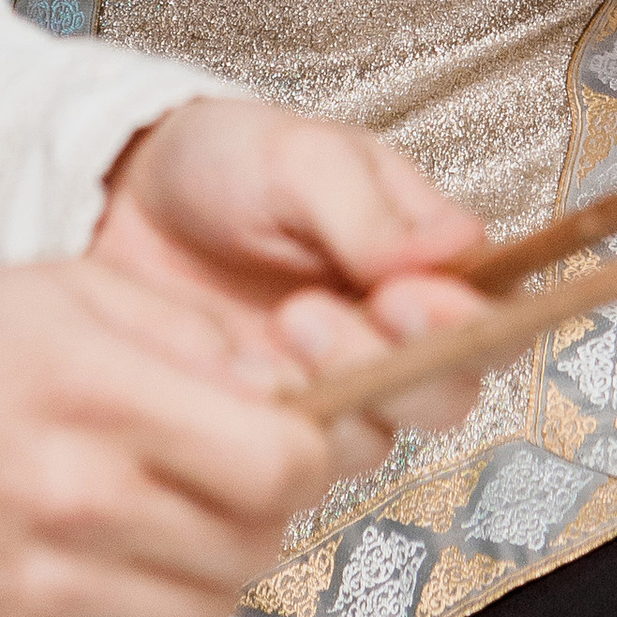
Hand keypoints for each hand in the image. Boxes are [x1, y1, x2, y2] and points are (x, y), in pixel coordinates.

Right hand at [0, 256, 422, 616]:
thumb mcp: (69, 291)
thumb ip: (191, 332)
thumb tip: (285, 386)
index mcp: (99, 398)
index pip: (279, 460)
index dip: (311, 446)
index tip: (294, 429)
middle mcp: (81, 503)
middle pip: (259, 535)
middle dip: (265, 499)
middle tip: (228, 465)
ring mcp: (51, 591)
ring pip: (216, 603)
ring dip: (219, 559)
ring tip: (171, 510)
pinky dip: (162, 611)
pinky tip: (126, 560)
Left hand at [92, 100, 487, 416]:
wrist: (118, 202)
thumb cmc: (223, 162)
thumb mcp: (300, 157)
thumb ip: (373, 208)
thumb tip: (452, 252)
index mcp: (428, 265)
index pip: (498, 320)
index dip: (467, 326)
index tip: (405, 296)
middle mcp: (393, 338)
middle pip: (448, 394)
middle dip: (394, 366)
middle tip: (315, 314)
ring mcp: (333, 392)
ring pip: (375, 436)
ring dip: (329, 393)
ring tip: (270, 330)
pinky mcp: (269, 431)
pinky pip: (293, 459)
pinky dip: (267, 421)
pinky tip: (230, 369)